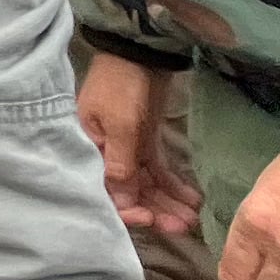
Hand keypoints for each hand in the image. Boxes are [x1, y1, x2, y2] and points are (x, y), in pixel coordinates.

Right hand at [78, 51, 202, 236]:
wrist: (140, 52)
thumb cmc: (121, 86)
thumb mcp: (121, 124)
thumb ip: (121, 165)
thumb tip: (123, 204)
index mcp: (86, 147)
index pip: (102, 189)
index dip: (125, 208)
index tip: (150, 218)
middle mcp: (103, 152)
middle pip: (127, 190)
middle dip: (154, 209)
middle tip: (182, 227)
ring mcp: (125, 147)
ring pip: (145, 183)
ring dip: (167, 201)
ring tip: (193, 218)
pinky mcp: (143, 140)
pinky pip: (157, 170)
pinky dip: (173, 184)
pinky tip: (192, 198)